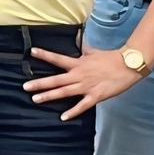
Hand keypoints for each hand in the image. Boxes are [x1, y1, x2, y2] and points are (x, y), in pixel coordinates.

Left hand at [23, 47, 141, 118]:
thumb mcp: (93, 51)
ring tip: (36, 99)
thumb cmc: (111, 58)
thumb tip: (77, 37)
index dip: (45, 55)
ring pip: (64, 92)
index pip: (58, 59)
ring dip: (49, 96)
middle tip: (25, 86)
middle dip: (40, 83)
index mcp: (78, 63)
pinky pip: (82, 105)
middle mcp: (79, 75)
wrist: (128, 66)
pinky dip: (72, 112)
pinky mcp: (95, 96)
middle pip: (56, 79)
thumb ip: (83, 47)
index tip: (32, 51)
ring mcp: (86, 86)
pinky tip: (63, 117)